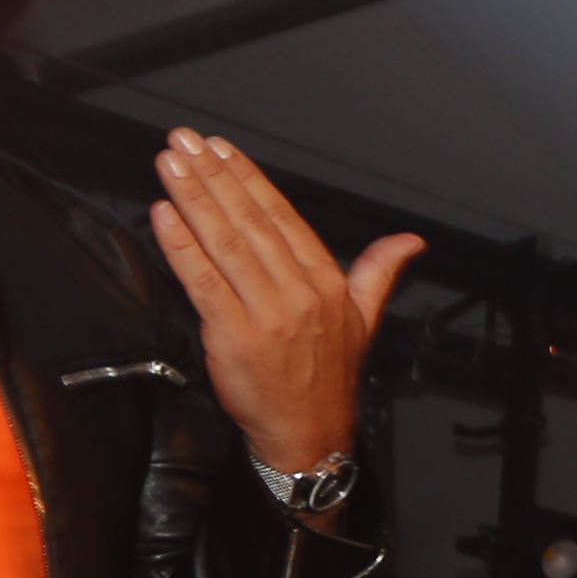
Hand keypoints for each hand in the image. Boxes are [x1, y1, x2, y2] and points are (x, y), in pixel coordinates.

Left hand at [149, 128, 421, 487]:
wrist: (311, 435)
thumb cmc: (329, 379)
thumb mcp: (364, 320)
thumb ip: (379, 272)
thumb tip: (411, 241)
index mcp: (326, 282)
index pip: (281, 217)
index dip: (249, 179)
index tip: (221, 149)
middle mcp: (299, 292)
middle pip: (249, 222)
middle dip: (213, 176)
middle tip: (184, 141)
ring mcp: (267, 313)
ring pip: (225, 243)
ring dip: (193, 198)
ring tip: (171, 163)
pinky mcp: (235, 336)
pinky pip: (204, 281)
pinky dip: (182, 245)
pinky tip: (164, 213)